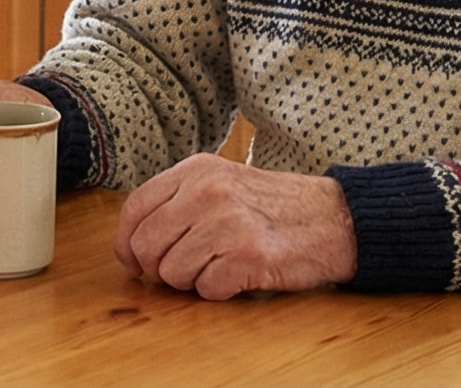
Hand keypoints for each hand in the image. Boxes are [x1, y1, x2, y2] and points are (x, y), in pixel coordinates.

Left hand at [111, 154, 357, 299]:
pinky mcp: (249, 256)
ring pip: (172, 273)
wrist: (333, 218)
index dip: (126, 243)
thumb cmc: (273, 206)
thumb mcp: (222, 181)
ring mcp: (228, 223)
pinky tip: (239, 275)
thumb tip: (132, 240)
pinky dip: (219, 290)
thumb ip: (178, 200)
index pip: (134, 208)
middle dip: (158, 268)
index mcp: (197, 170)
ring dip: (191, 281)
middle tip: (184, 269)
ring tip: (219, 266)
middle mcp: (208, 191)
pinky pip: (206, 289)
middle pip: (146, 245)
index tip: (134, 261)